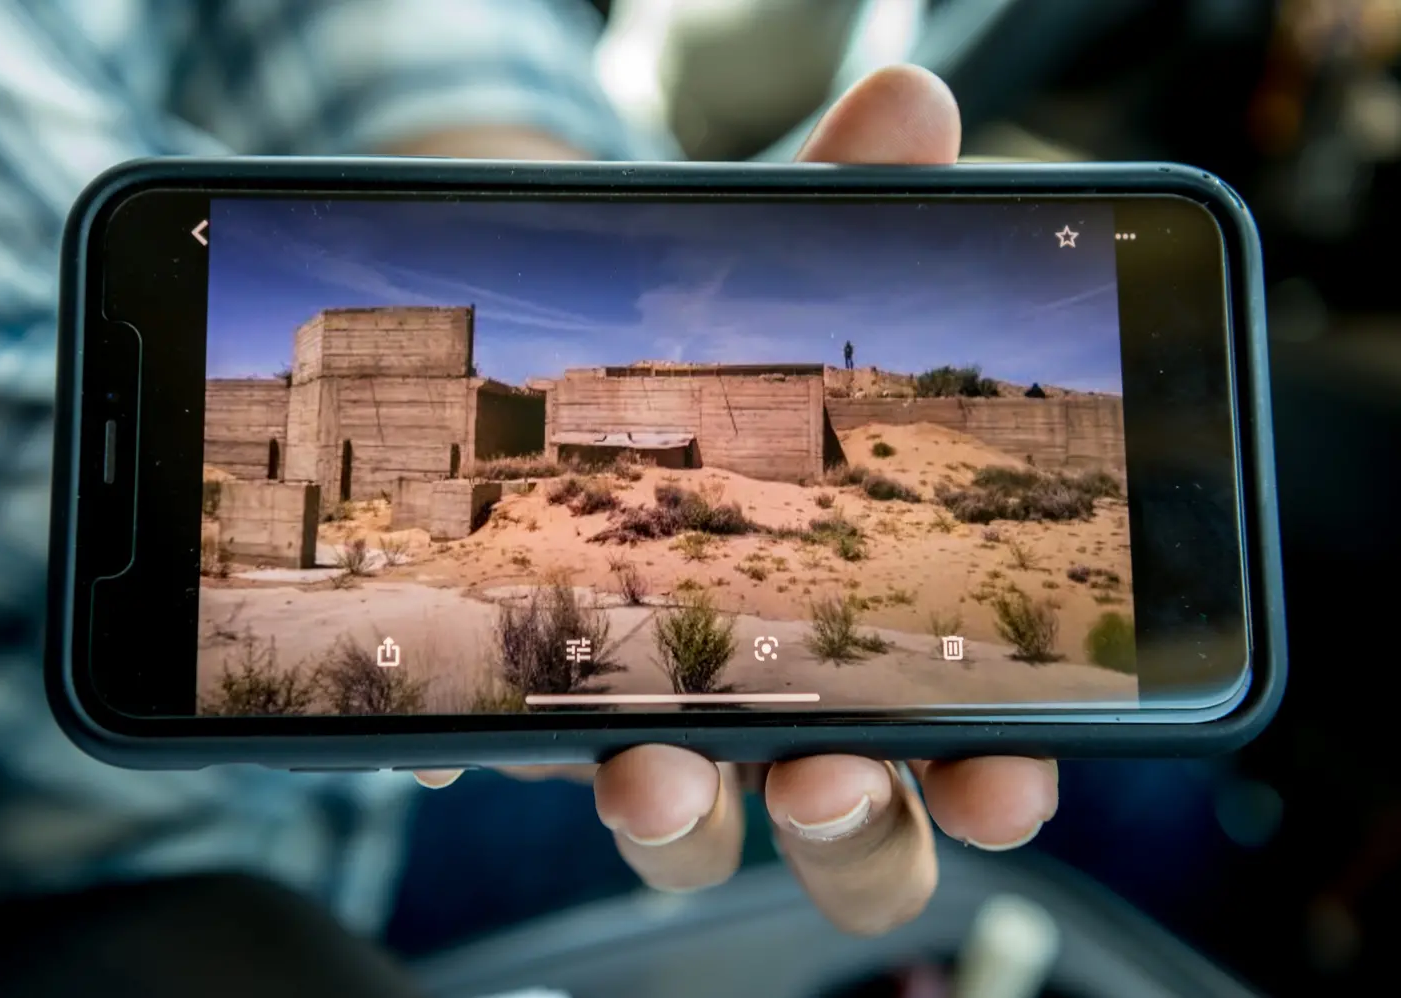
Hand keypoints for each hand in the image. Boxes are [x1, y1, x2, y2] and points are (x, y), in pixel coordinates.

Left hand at [415, 66, 1058, 936]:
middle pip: (839, 831)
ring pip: (685, 828)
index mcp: (854, 621)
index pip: (955, 743)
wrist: (534, 352)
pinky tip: (453, 722)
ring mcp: (638, 704)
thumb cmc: (685, 339)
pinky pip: (501, 759)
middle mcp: (762, 692)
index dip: (991, 776)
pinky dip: (479, 748)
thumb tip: (914, 103)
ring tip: (642, 769)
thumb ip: (841, 205)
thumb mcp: (755, 274)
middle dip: (847, 828)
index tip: (998, 773)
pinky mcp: (515, 695)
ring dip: (677, 816)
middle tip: (823, 780)